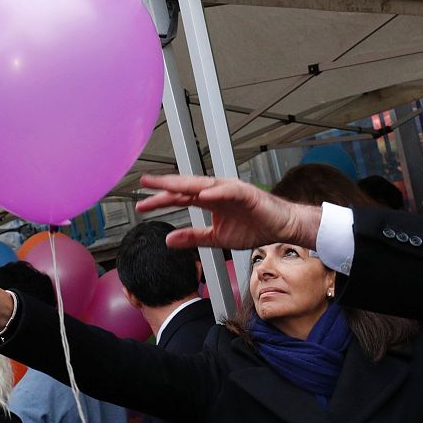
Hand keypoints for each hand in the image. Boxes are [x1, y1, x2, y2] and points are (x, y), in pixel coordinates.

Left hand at [136, 175, 321, 249]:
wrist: (281, 228)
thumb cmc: (254, 228)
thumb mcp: (217, 238)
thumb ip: (194, 237)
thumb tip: (169, 240)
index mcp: (209, 199)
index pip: (180, 198)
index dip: (161, 200)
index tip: (141, 205)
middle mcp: (217, 190)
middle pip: (186, 186)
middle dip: (165, 184)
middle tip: (144, 182)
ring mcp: (231, 189)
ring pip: (203, 184)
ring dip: (185, 184)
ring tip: (167, 185)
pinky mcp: (246, 193)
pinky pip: (228, 191)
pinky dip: (215, 191)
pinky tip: (201, 194)